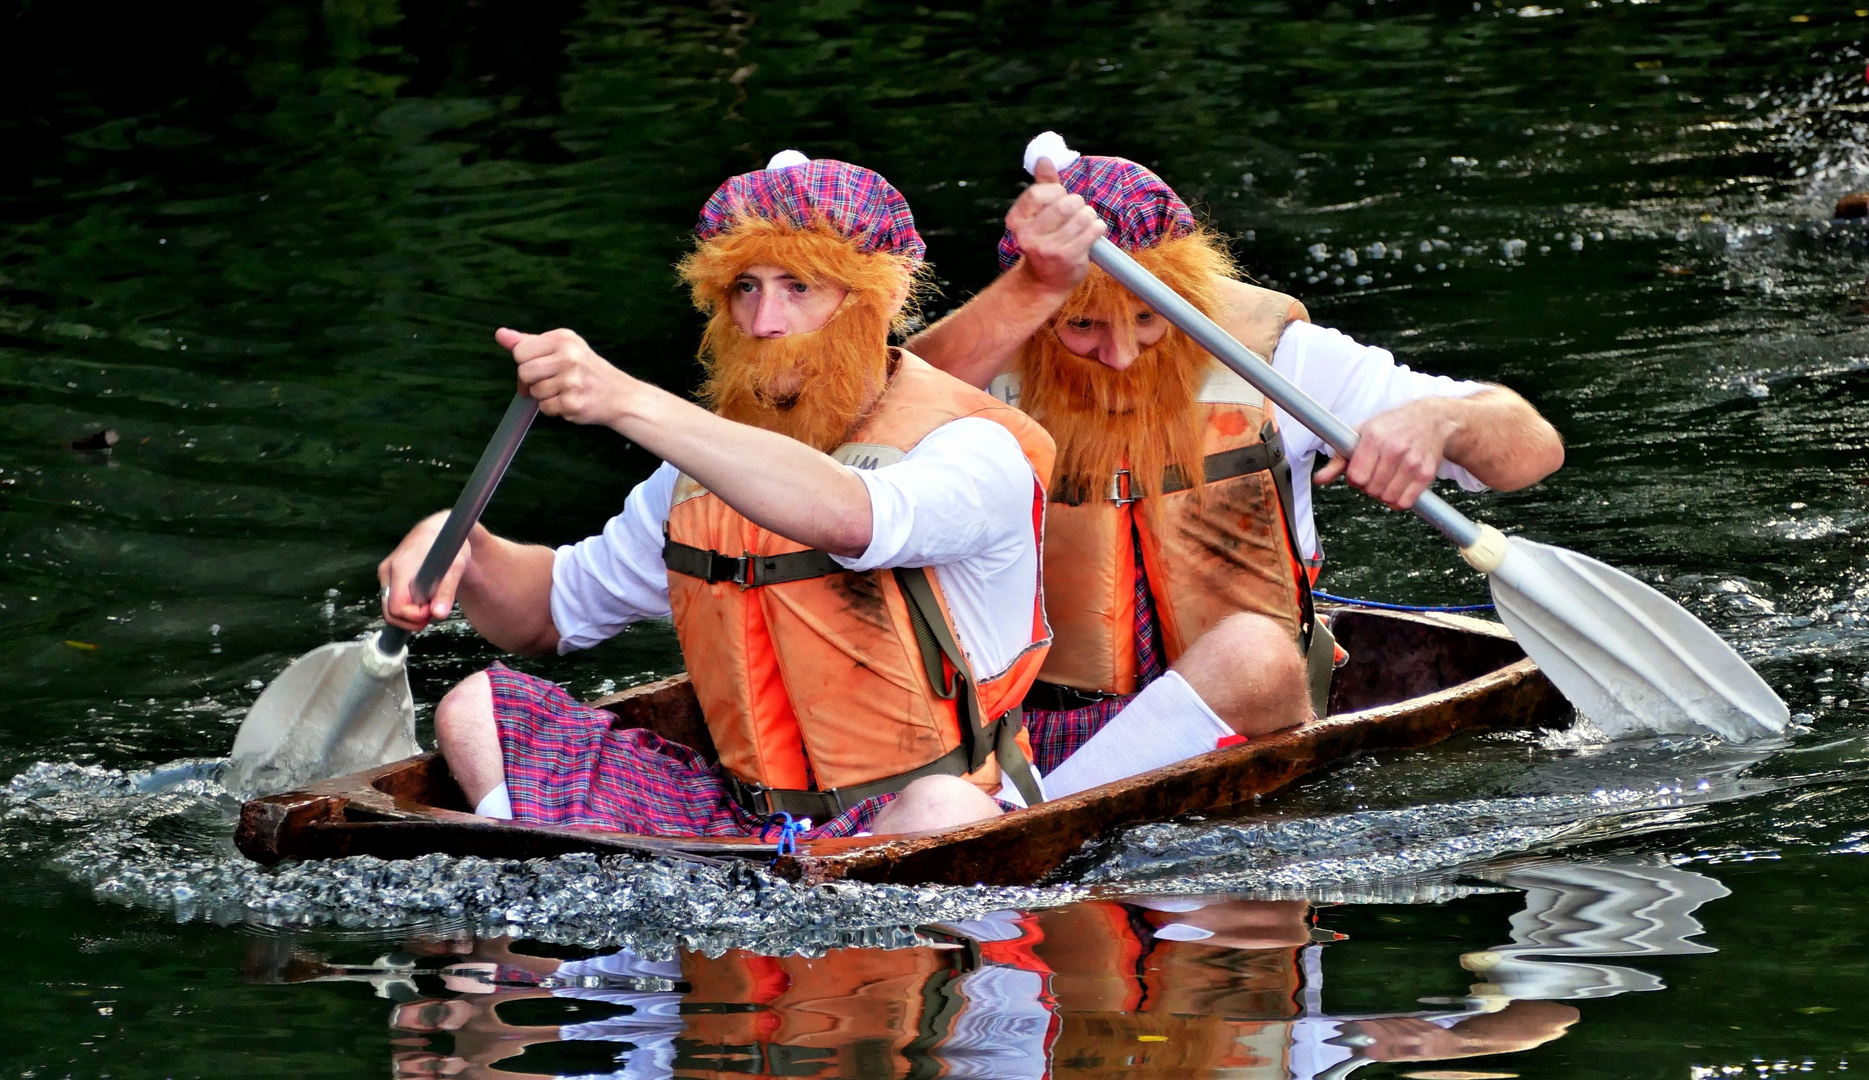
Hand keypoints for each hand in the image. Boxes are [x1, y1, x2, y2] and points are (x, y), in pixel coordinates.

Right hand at [377, 511, 469, 631]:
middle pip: (389, 612)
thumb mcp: (455, 567)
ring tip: (430, 602)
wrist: (441, 528)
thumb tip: (438, 614)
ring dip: (410, 613)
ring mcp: (386, 573)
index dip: (415, 616)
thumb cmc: (449, 545)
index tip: (434, 608)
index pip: (396, 608)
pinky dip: (407, 605)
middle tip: (433, 610)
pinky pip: (392, 599)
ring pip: (390, 607)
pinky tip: (423, 598)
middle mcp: (388, 571)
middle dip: (412, 619)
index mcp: (400, 568)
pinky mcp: (389, 575)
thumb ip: (446, 591)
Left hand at [497, 327, 634, 426]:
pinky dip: (553, 409)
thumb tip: (500, 334)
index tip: (537, 368)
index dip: (523, 363)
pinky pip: (545, 408)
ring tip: (563, 391)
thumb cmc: (586, 369)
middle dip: (531, 381)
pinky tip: (569, 401)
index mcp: (563, 338)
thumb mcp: (562, 347)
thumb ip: (529, 342)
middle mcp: (569, 356)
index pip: (520, 351)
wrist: (618, 395)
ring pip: (534, 392)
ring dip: (544, 396)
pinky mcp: (572, 402)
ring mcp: (571, 380)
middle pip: (524, 372)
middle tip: (548, 382)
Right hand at [1005, 157, 1104, 293]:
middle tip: (1077, 212)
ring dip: (1089, 216)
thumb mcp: (1039, 214)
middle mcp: (1028, 235)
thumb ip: (1043, 185)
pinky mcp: (1068, 257)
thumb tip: (1044, 159)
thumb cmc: (1045, 241)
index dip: (1056, 192)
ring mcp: (1048, 248)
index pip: (1039, 192)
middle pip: (1064, 203)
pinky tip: (1093, 232)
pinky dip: (1098, 227)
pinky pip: (1093, 230)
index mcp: (1016, 220)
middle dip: (1077, 204)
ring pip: (1081, 216)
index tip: (1059, 200)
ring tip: (1085, 223)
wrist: (1045, 282)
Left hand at [1313, 398, 1459, 509]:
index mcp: (1374, 436)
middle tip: (1374, 473)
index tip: (1358, 472)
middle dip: (1368, 486)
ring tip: (1385, 478)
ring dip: (1382, 493)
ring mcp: (1413, 462)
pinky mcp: (1426, 474)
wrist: (1430, 419)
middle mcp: (1395, 449)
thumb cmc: (1392, 425)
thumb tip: (1319, 479)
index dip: (1354, 479)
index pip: (1356, 477)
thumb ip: (1338, 459)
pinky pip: (1404, 502)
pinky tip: (1397, 486)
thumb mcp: (1361, 433)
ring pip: (1386, 498)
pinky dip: (1397, 500)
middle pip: (1370, 489)